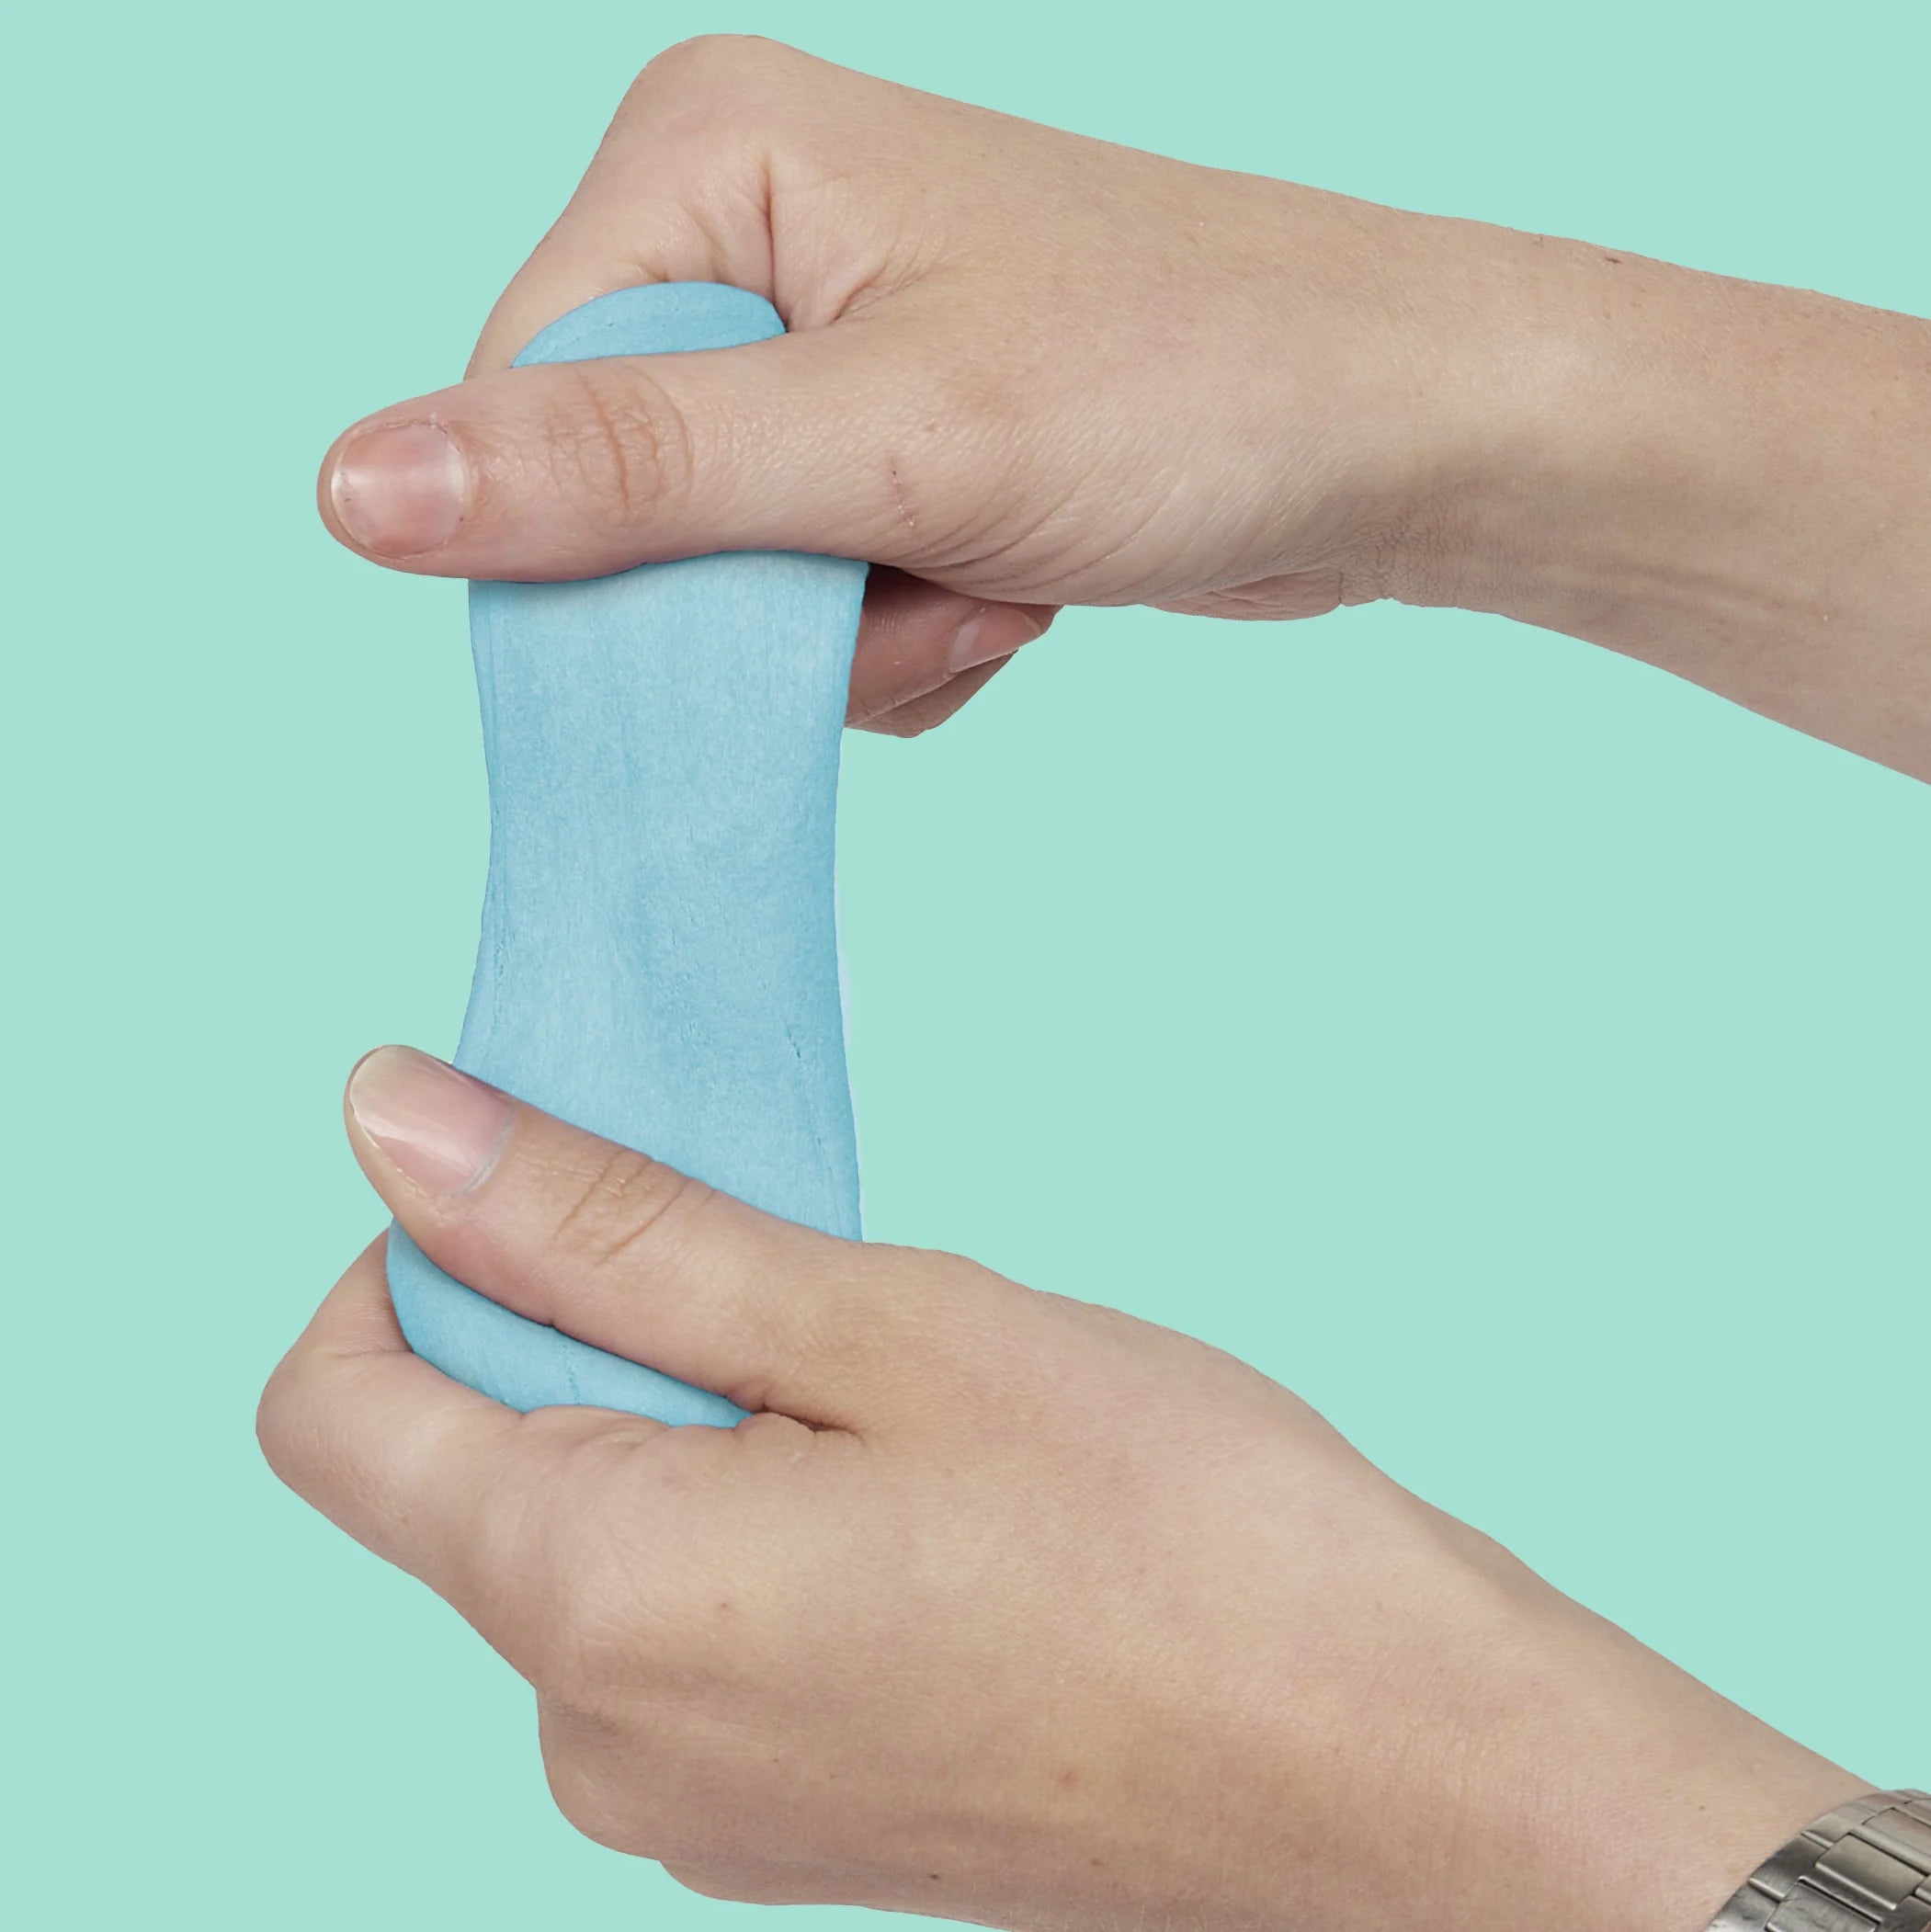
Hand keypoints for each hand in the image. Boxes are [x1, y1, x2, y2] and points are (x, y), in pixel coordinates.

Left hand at [260, 1046, 1860, 1931]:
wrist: (1393, 1780)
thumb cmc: (1176, 1531)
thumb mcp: (879, 1323)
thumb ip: (610, 1229)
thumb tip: (390, 1118)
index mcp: (593, 1604)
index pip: (331, 1411)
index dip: (413, 1257)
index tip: (578, 1184)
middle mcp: (597, 1744)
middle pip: (466, 1473)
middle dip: (582, 1333)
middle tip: (802, 1281)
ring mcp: (691, 1809)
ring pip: (585, 1546)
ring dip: (682, 1425)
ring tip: (897, 1405)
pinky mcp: (779, 1825)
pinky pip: (678, 1635)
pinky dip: (741, 1522)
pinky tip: (922, 1504)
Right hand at [318, 37, 1930, 769]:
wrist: (1396, 436)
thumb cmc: (1186, 384)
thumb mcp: (886, 439)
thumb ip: (621, 471)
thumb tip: (353, 488)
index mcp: (702, 157)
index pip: (521, 400)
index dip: (614, 552)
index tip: (781, 597)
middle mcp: (746, 229)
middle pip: (623, 500)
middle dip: (772, 606)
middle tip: (924, 580)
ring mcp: (823, 341)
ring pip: (726, 579)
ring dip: (854, 638)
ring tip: (991, 581)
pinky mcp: (890, 436)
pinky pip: (816, 599)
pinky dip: (905, 637)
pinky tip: (1012, 596)